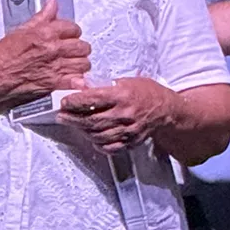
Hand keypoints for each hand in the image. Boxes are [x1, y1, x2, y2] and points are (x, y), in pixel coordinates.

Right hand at [0, 0, 90, 100]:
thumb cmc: (4, 55)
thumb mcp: (22, 30)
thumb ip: (42, 16)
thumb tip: (52, 2)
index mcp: (46, 33)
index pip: (73, 28)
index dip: (71, 31)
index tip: (68, 35)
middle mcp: (54, 49)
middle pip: (82, 46)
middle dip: (79, 47)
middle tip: (72, 50)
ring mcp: (56, 67)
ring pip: (84, 63)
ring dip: (80, 63)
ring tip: (73, 64)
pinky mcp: (55, 84)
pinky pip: (78, 81)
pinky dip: (79, 81)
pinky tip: (75, 79)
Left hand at [60, 77, 175, 154]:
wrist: (167, 110)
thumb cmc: (146, 92)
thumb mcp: (125, 81)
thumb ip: (102, 85)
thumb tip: (80, 85)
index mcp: (122, 96)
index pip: (92, 100)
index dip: (75, 102)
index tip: (65, 102)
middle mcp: (125, 114)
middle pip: (92, 120)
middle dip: (73, 119)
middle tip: (62, 116)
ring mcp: (128, 130)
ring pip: (98, 135)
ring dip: (82, 131)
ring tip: (74, 125)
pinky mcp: (131, 142)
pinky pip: (110, 147)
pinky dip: (98, 144)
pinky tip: (92, 138)